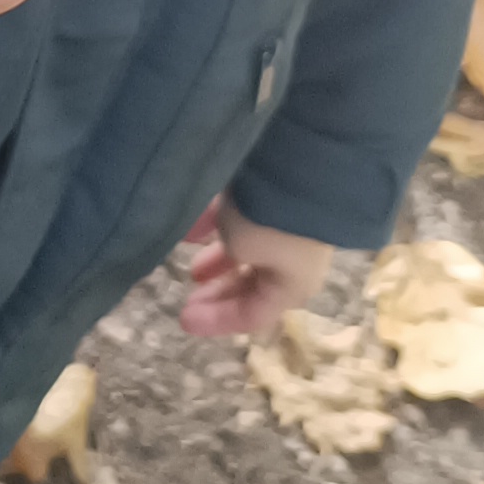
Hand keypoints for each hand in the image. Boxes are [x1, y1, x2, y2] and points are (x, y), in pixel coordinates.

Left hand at [174, 198, 342, 338]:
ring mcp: (287, 226)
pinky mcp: (276, 195)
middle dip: (220, 290)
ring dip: (218, 257)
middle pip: (251, 283)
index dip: (218, 320)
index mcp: (293, 284)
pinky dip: (216, 222)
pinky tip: (191, 222)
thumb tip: (212, 258)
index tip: (183, 320)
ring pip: (247, 249)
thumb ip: (227, 261)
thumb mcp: (246, 249)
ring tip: (191, 259)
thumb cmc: (270, 219)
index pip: (254, 314)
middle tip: (191, 294)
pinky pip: (242, 217)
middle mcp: (293, 259)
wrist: (299, 163)